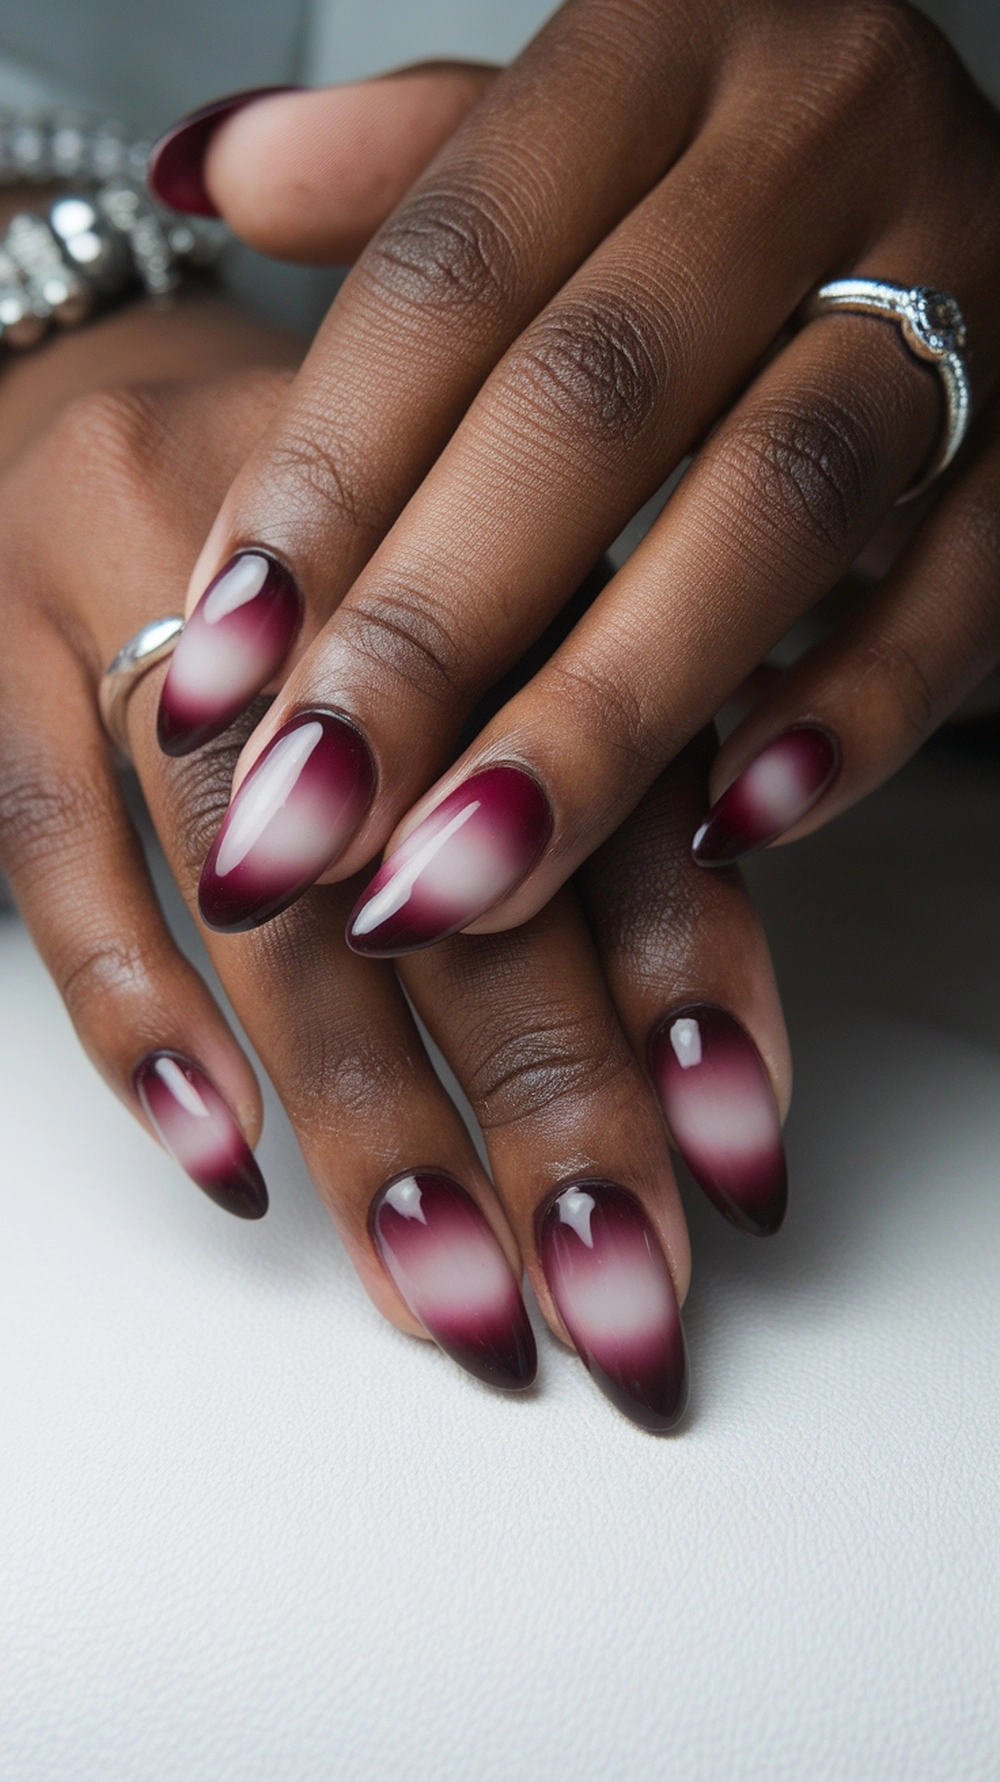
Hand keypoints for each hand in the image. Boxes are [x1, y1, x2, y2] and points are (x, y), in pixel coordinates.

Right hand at [0, 308, 788, 1431]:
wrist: (64, 370)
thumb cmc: (309, 542)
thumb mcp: (469, 612)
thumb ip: (575, 778)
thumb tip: (687, 1040)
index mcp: (489, 531)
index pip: (626, 783)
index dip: (694, 984)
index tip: (740, 1165)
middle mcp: (337, 561)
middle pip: (469, 867)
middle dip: (555, 1110)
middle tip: (614, 1301)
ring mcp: (141, 600)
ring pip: (274, 893)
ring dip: (373, 1116)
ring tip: (449, 1294)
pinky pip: (54, 853)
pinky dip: (142, 1018)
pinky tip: (225, 1160)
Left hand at [149, 0, 999, 947]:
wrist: (973, 174)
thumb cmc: (731, 180)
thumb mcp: (576, 126)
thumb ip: (404, 168)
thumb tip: (205, 173)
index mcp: (664, 46)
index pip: (452, 273)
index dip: (323, 479)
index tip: (219, 660)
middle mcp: (819, 143)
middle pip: (593, 405)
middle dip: (433, 634)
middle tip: (310, 815)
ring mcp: (964, 286)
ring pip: (774, 506)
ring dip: (605, 712)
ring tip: (464, 873)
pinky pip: (960, 591)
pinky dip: (850, 717)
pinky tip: (725, 828)